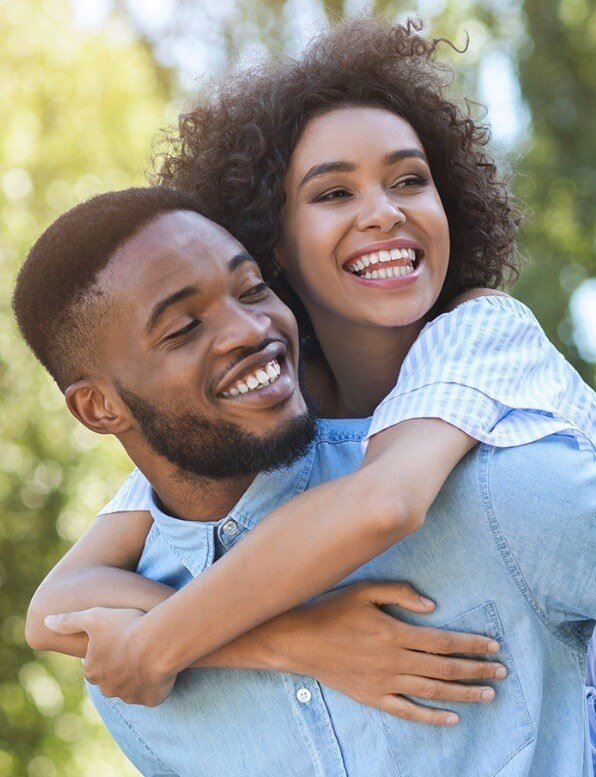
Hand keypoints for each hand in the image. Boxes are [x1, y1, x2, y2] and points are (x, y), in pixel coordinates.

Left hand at [45, 607, 175, 706]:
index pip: (97, 664)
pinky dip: (156, 684)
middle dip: (122, 667)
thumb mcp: (94, 617)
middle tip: (137, 646)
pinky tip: (161, 667)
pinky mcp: (150, 700)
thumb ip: (69, 621)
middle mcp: (108, 688)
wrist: (157, 644)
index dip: (109, 650)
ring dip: (139, 676)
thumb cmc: (125, 628)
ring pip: (132, 687)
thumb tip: (46, 621)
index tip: (121, 638)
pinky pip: (152, 694)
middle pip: (113, 678)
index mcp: (93, 671)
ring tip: (152, 654)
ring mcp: (129, 696)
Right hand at [269, 581, 506, 726]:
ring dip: (463, 694)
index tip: (494, 646)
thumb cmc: (330, 610)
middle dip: (477, 670)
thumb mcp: (364, 590)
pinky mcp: (372, 697)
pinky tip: (452, 718)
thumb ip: (400, 593)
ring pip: (431, 691)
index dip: (471, 644)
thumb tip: (432, 606)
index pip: (443, 641)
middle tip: (502, 673)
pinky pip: (406, 711)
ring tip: (489, 695)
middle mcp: (393, 660)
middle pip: (444, 668)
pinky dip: (431, 717)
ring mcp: (383, 682)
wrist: (297, 640)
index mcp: (394, 632)